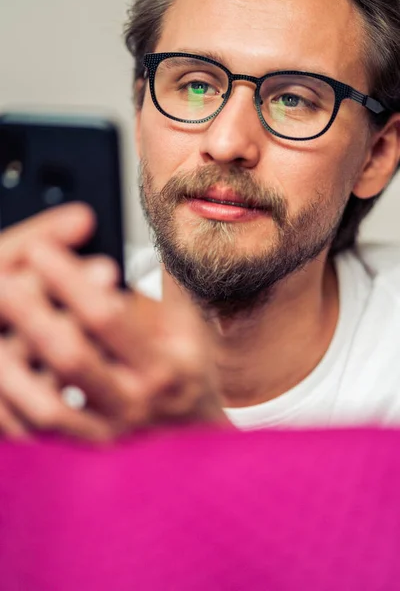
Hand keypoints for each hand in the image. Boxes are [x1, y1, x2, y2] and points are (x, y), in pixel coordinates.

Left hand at [0, 204, 226, 440]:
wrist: (191, 432)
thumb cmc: (187, 369)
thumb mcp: (185, 323)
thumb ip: (151, 290)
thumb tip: (107, 258)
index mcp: (161, 367)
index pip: (108, 317)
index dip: (70, 281)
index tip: (41, 250)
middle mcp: (133, 404)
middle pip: (72, 358)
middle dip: (31, 315)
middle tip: (2, 281)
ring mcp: (106, 433)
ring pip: (46, 406)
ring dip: (10, 367)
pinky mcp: (84, 449)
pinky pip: (37, 435)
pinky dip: (12, 405)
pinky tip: (2, 371)